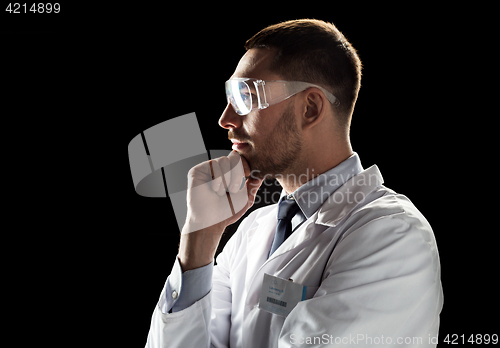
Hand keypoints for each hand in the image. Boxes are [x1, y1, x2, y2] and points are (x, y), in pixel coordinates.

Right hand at [179, 151, 261, 269]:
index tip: (247, 178)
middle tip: (233, 190)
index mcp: (230, 173)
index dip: (246, 166)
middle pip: (235, 157)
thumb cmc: (227, 212)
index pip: (242, 158)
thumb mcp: (246, 198)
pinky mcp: (198, 170)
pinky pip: (213, 164)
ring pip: (224, 160)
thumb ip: (253, 185)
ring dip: (227, 179)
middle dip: (238, 175)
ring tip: (222, 193)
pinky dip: (218, 179)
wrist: (212, 221)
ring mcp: (208, 169)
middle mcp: (219, 169)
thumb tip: (260, 175)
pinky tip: (214, 190)